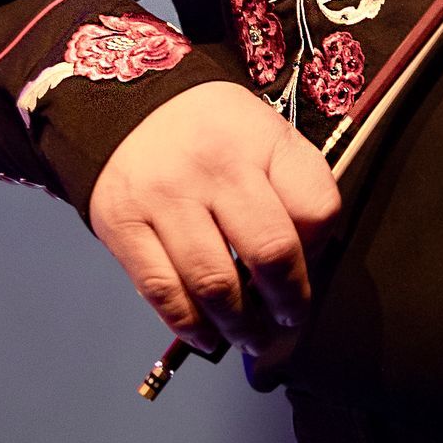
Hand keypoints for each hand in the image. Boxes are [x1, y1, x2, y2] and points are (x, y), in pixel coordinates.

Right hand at [87, 80, 340, 363]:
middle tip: (289, 320)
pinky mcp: (122, 226)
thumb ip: (293, 190)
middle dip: (288, 302)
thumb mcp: (264, 136)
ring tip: (251, 337)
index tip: (311, 265)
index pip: (316, 209)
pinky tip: (208, 336)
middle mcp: (215, 166)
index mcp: (262, 140)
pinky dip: (190, 325)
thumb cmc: (212, 134)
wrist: (127, 105)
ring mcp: (165, 197)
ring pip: (215, 284)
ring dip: (241, 326)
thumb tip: (306, 270)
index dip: (320, 250)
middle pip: (271, 252)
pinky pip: (163, 291)